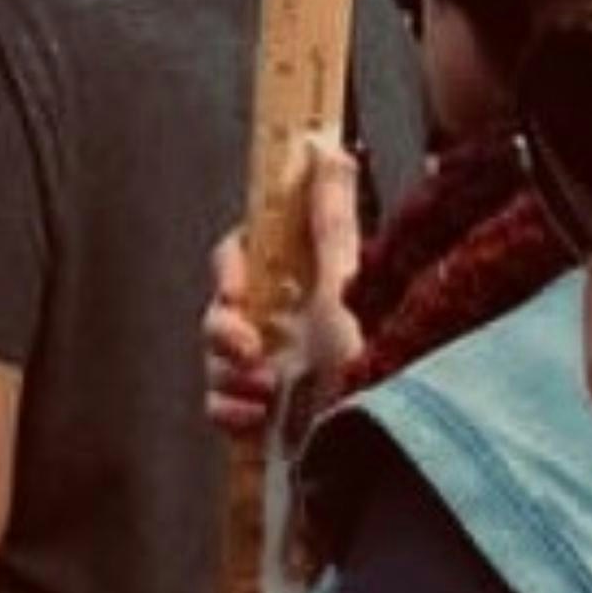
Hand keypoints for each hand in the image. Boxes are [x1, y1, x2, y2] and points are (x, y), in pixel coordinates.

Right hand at [202, 132, 366, 454]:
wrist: (378, 446)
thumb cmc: (369, 358)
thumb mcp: (345, 283)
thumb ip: (328, 217)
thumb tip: (325, 146)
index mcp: (305, 284)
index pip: (244, 254)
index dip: (229, 268)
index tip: (236, 288)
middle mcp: (288, 323)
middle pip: (219, 310)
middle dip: (222, 331)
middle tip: (249, 349)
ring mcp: (275, 371)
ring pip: (214, 361)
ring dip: (229, 377)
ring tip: (267, 394)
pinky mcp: (267, 415)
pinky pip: (219, 406)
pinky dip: (230, 413)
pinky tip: (256, 420)